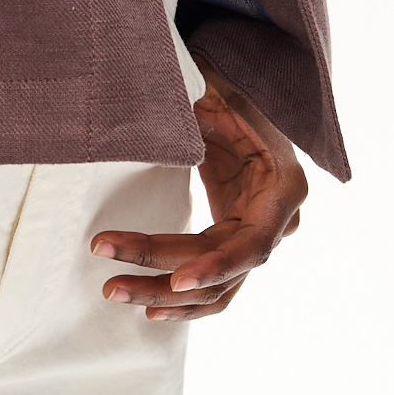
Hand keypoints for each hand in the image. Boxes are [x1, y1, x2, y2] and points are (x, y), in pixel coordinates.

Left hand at [91, 62, 306, 319]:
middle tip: (111, 280)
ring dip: (165, 295)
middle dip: (165, 278)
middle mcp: (278, 221)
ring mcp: (257, 234)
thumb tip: (150, 119)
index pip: (252, 244)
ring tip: (114, 290)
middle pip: (224, 271)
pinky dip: (182, 298)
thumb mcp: (215, 92)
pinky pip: (214, 280)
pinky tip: (148, 308)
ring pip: (216, 287)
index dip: (215, 264)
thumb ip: (193, 112)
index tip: (177, 279)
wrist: (240, 89)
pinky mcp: (236, 237)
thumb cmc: (229, 87)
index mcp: (283, 187)